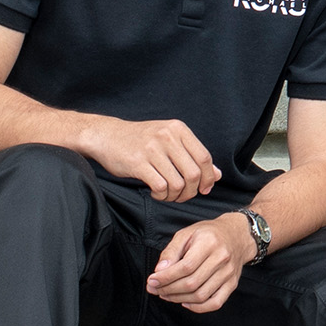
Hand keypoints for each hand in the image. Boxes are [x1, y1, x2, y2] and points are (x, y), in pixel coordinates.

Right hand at [69, 114, 218, 201]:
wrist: (108, 135)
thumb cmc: (142, 140)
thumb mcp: (170, 140)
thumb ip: (193, 155)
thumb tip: (217, 175)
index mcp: (179, 129)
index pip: (205, 158)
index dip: (208, 177)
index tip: (204, 189)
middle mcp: (168, 136)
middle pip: (194, 173)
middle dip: (192, 191)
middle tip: (183, 196)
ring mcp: (153, 149)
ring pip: (178, 183)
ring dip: (175, 196)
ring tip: (168, 195)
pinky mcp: (138, 163)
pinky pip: (160, 187)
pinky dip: (161, 196)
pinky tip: (156, 193)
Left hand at [146, 212, 250, 313]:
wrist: (236, 235)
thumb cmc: (208, 234)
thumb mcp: (186, 234)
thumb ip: (171, 251)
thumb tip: (159, 271)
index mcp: (209, 243)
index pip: (185, 266)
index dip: (166, 277)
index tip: (152, 281)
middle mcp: (222, 258)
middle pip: (192, 283)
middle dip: (168, 289)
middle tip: (155, 289)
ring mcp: (228, 273)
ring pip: (201, 295)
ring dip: (179, 299)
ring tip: (166, 294)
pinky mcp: (232, 284)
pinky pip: (215, 303)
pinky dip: (198, 308)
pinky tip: (185, 302)